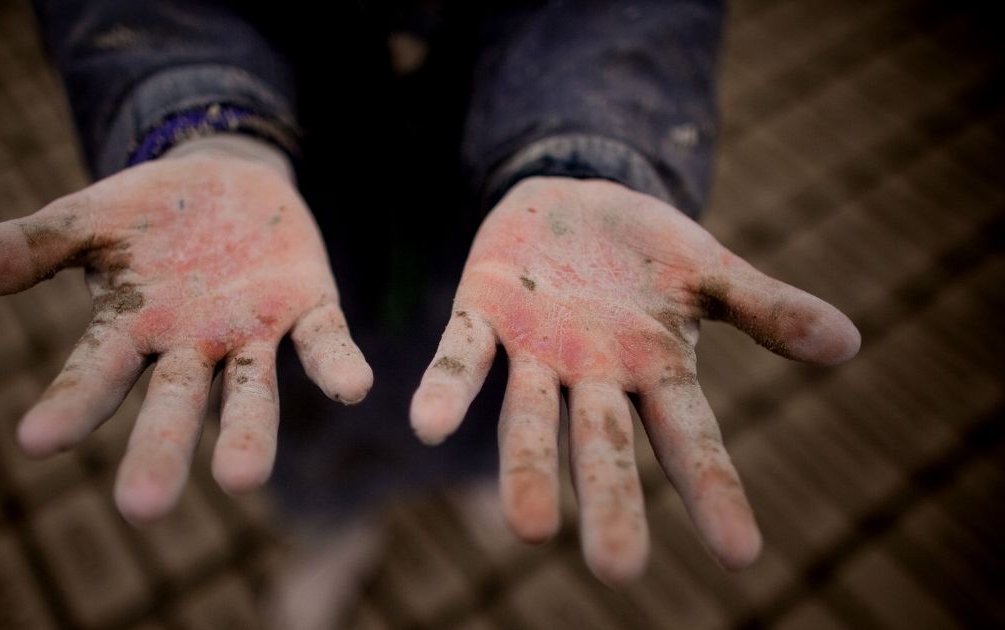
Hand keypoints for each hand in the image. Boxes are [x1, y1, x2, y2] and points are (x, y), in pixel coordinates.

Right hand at [0, 135, 372, 522]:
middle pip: (171, 405)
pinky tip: (355, 388)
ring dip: (246, 435)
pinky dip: (336, 365)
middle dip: (158, 450)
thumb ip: (33, 245)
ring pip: (249, 393)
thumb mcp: (90, 218)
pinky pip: (324, 341)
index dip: (70, 403)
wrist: (228, 180)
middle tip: (141, 508)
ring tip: (242, 478)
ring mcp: (251, 333)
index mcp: (132, 328)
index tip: (36, 440)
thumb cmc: (149, 215)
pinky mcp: (307, 306)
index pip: (94, 373)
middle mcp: (191, 346)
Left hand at [410, 177, 859, 583]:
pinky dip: (448, 389)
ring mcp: (535, 353)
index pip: (692, 439)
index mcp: (655, 369)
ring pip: (530, 420)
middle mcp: (594, 376)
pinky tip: (427, 425)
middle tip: (617, 569)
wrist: (574, 198)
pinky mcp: (484, 314)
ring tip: (525, 529)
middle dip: (611, 502)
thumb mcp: (709, 270)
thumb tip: (850, 342)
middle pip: (605, 447)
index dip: (714, 492)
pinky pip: (463, 357)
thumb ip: (767, 308)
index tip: (742, 555)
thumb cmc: (647, 250)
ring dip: (527, 469)